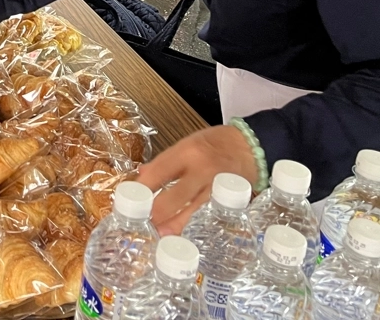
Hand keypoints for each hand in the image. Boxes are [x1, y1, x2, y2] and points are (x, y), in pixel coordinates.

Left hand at [134, 125, 258, 235]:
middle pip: (172, 199)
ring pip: (191, 214)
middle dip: (155, 215)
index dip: (141, 191)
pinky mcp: (229, 202)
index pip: (157, 174)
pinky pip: (207, 219)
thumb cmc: (214, 144)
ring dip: (173, 227)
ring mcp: (216, 188)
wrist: (250, 146)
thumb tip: (141, 177)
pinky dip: (194, 227)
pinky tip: (183, 235)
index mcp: (187, 152)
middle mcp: (201, 170)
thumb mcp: (186, 144)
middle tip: (141, 225)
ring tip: (159, 236)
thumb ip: (164, 163)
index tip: (129, 202)